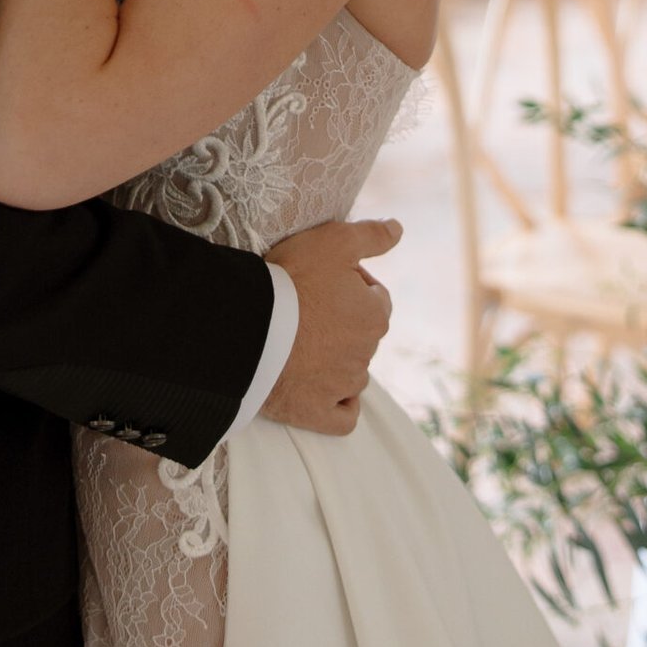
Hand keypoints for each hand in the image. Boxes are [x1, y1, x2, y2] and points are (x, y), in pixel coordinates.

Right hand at [262, 217, 400, 434]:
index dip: (352, 283)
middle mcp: (366, 354)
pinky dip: (338, 405)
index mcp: (374, 316)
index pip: (375, 297)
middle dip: (343, 320)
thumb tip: (398, 228)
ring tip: (303, 341)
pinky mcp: (317, 413)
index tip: (323, 278)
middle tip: (306, 305)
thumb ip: (371, 236)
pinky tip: (323, 390)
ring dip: (337, 358)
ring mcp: (342, 387)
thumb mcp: (333, 241)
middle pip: (362, 333)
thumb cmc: (292, 280)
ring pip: (353, 371)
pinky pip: (342, 417)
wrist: (249, 328)